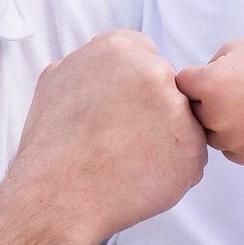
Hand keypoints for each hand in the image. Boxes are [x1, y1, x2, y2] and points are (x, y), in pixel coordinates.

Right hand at [8, 30, 207, 244]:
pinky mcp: (192, 147)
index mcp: (120, 48)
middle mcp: (153, 71)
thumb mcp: (56, 80)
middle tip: (120, 140)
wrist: (57, 196)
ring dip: (164, 140)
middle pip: (167, 87)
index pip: (145, 56)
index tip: (119, 110)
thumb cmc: (51, 145)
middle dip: (150, 112)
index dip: (132, 88)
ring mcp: (176, 109)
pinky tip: (139, 178)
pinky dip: (172, 169)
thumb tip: (102, 66)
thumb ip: (88, 63)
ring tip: (126, 161)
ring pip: (181, 122)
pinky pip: (190, 156)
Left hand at [175, 39, 243, 163]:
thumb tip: (189, 87)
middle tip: (233, 92)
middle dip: (205, 102)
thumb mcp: (232, 50)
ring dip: (220, 124)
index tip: (214, 75)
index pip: (181, 85)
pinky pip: (230, 150)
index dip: (195, 78)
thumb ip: (205, 68)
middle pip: (193, 112)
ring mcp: (233, 140)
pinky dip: (238, 139)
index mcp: (209, 85)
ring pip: (210, 135)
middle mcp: (217, 116)